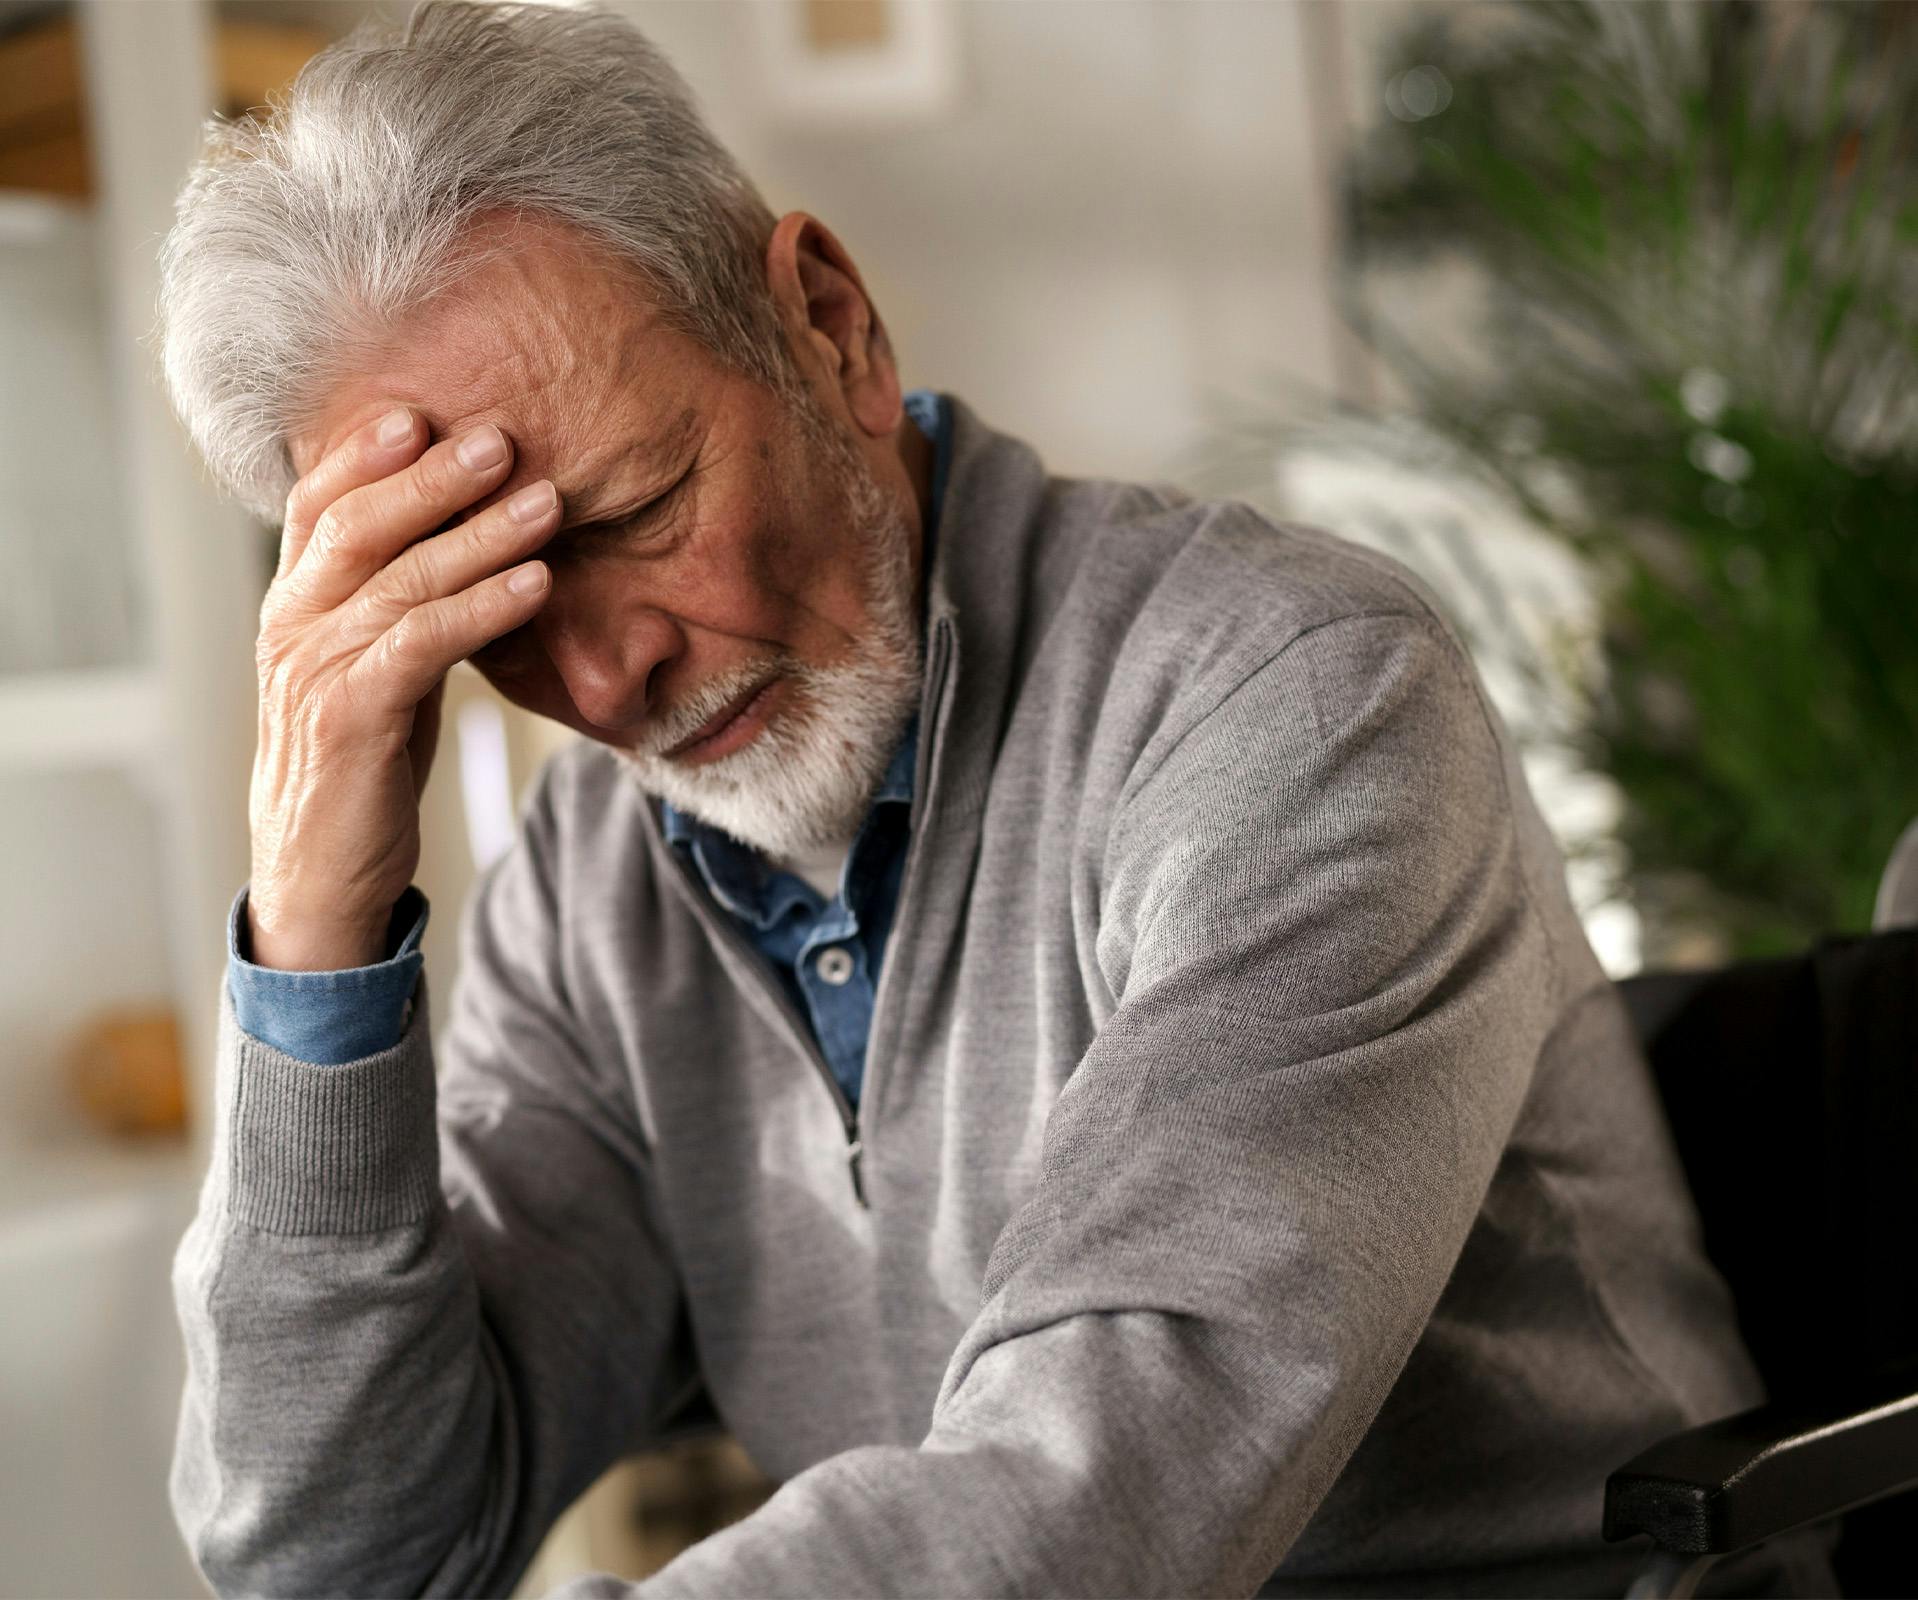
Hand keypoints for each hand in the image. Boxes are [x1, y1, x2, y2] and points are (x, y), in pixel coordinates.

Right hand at [246, 407, 558, 970]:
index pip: (321, 504)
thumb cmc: (361, 759)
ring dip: (481, 536)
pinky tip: (536, 585)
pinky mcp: (352, 717)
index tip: (427, 411)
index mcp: (295, 602)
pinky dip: (484, 608)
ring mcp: (317, 669)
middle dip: (435, 477)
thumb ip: (400, 601)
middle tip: (503, 438)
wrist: (321, 872)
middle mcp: (293, 624)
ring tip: (547, 502)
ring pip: (400, 580)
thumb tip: (467, 535)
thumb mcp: (377, 663)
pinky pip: (423, 644)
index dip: (368, 453)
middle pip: (361, 526)